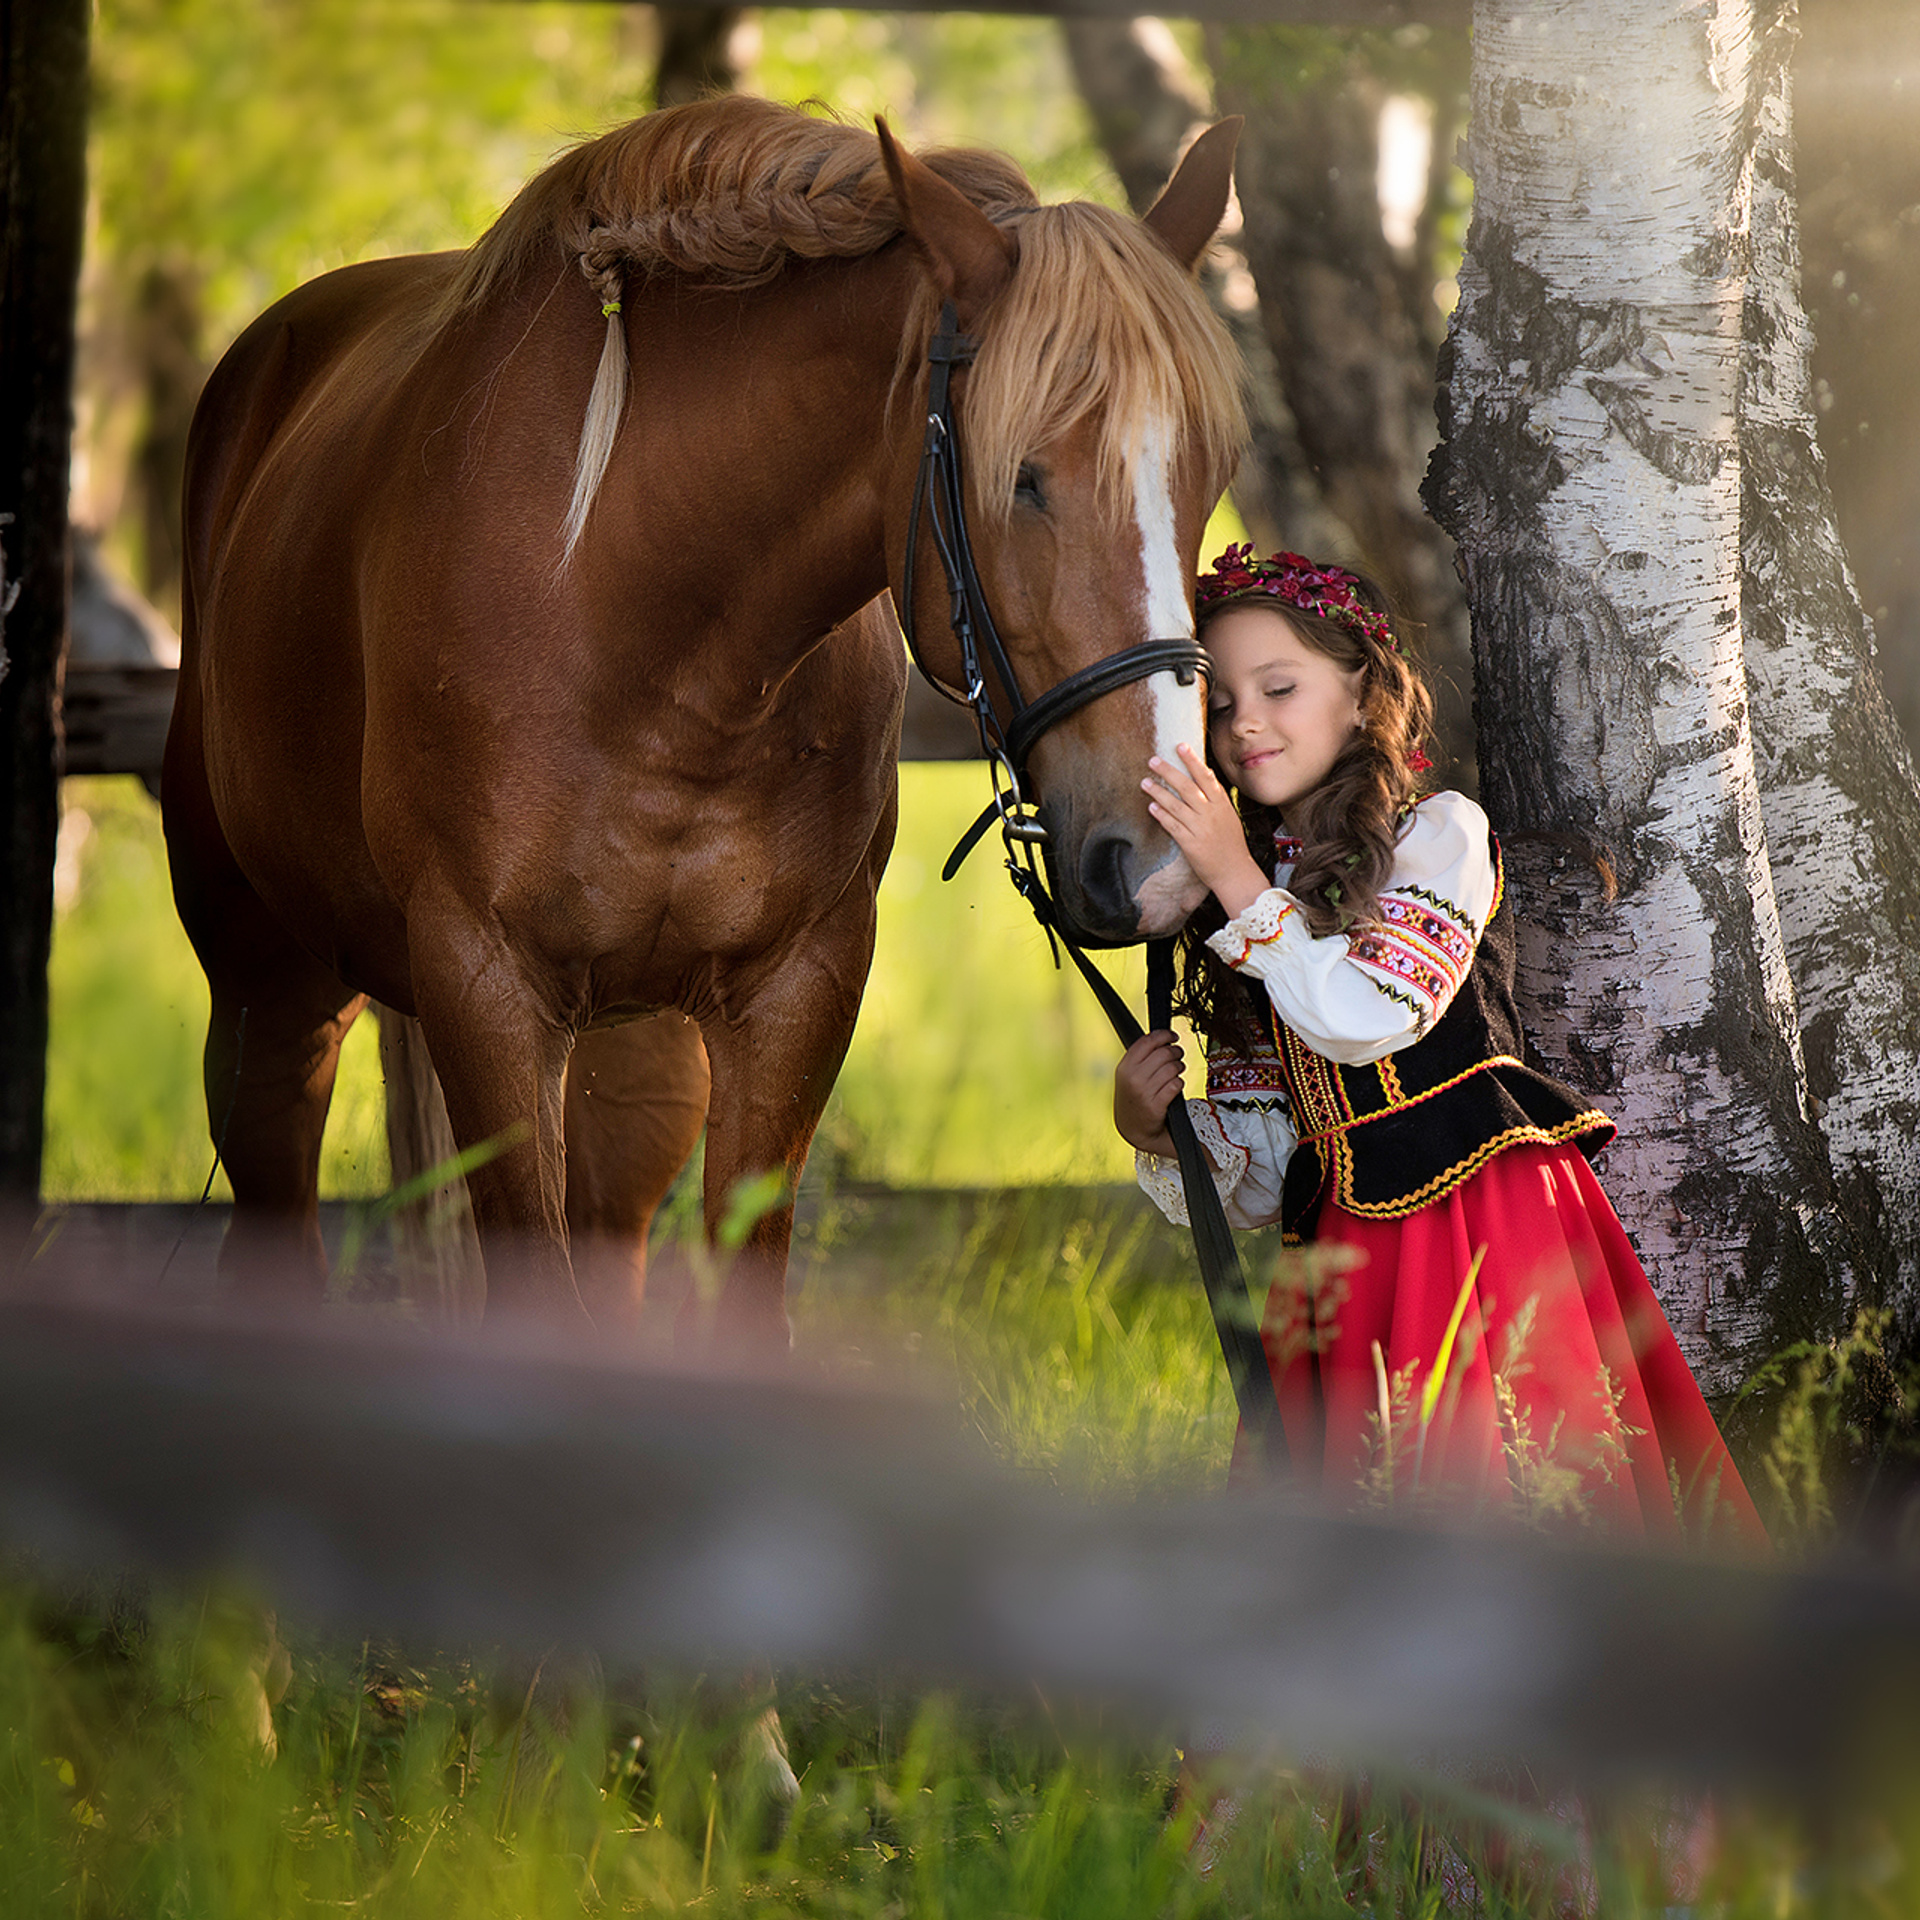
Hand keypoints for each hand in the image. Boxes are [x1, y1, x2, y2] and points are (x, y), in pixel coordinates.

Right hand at [1114, 1029, 1185, 1156]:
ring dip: (1179, 1068)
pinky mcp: (1155, 1105)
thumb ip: (1140, 1058)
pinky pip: (1176, 1085)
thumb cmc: (1133, 1099)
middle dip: (1176, 1052)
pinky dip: (1179, 1083)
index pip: (1147, 1041)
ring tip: (1177, 1071)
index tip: (1173, 1036)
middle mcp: (1132, 1078)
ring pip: (1172, 1068)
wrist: (1133, 1130)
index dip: (1164, 1035)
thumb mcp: (1127, 1076)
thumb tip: (1161, 1038)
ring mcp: (1143, 1092)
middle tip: (1178, 1055)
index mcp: (1124, 1067)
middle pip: (1163, 1053)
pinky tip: (1175, 1086)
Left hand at [1143, 742, 1270, 918]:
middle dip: (1168, 772)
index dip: (1192, 760)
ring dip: (1158, 792)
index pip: (1205, 777)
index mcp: (1222, 804)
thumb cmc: (1231, 844)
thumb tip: (1202, 778)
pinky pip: (1172, 825)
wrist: (1234, 872)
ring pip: (1176, 805)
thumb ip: (1216, 800)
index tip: (1180, 746)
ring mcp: (1200, 829)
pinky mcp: (1190, 844)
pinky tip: (1151, 806)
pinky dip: (1161, 815)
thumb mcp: (1229, 817)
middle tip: (1153, 760)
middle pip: (1187, 787)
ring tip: (1144, 782)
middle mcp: (1211, 814)